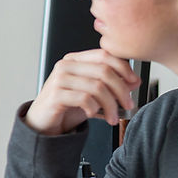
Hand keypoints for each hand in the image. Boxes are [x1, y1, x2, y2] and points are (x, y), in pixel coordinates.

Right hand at [25, 49, 140, 135]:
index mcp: (75, 59)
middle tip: (128, 104)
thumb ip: (111, 85)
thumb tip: (134, 81)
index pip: (105, 55)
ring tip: (113, 117)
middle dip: (121, 90)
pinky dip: (94, 109)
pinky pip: (84, 99)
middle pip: (104, 71)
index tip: (135, 82)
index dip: (124, 67)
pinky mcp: (55, 94)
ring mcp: (59, 79)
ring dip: (110, 105)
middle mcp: (66, 65)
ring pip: (97, 86)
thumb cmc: (66, 106)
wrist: (43, 122)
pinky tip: (93, 114)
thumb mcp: (93, 94)